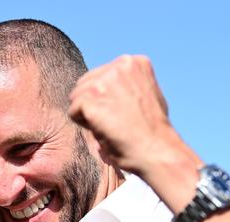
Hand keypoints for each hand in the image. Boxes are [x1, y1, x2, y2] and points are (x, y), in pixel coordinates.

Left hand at [68, 55, 196, 177]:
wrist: (157, 151)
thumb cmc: (154, 132)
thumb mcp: (148, 95)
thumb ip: (129, 84)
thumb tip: (110, 87)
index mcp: (134, 62)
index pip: (100, 75)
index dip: (107, 99)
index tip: (125, 113)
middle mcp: (119, 65)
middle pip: (85, 83)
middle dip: (94, 104)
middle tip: (116, 121)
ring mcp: (104, 80)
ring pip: (76, 97)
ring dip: (88, 115)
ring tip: (112, 125)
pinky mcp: (91, 97)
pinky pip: (73, 111)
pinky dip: (84, 125)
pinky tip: (105, 130)